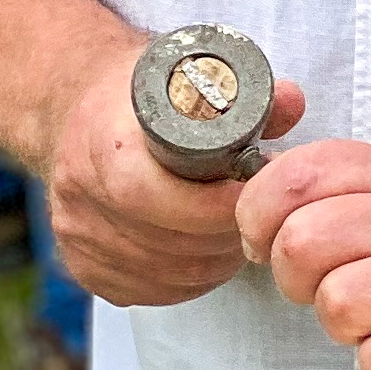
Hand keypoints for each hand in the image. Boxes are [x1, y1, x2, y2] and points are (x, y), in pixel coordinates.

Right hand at [38, 36, 306, 307]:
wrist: (82, 114)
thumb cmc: (146, 95)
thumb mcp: (191, 77)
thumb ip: (247, 95)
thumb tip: (293, 102)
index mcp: (101, 142)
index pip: (146, 194)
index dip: (209, 206)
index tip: (252, 194)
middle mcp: (79, 193)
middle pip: (163, 242)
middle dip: (223, 235)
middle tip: (260, 217)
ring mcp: (77, 236)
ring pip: (163, 275)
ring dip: (214, 262)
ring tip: (239, 231)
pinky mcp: (83, 268)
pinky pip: (149, 292)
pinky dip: (189, 281)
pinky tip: (207, 252)